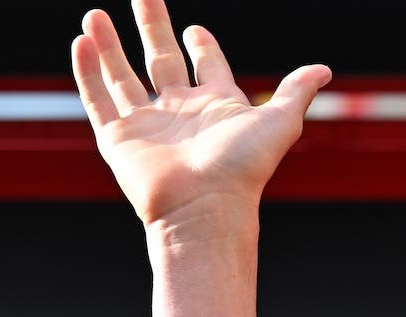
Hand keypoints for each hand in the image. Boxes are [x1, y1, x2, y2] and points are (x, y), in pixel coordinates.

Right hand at [69, 1, 329, 231]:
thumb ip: (296, 92)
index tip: (196, 31)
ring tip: (94, 14)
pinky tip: (82, 41)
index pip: (207, 67)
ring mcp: (148, 125)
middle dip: (152, 27)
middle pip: (162, 60)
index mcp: (217, 106)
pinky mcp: (119, 139)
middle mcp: (181, 112)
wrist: (206, 207)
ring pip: (122, 76)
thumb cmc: (244, 169)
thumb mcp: (280, 123)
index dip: (203, 46)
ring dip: (109, 45)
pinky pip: (98, 99)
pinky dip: (87, 71)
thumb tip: (324, 69)